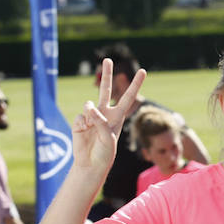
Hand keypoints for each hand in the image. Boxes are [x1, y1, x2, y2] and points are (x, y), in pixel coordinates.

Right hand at [72, 58, 145, 173]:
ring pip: (89, 105)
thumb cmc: (105, 153)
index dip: (135, 84)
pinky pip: (80, 117)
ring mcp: (91, 116)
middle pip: (106, 90)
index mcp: (118, 117)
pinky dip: (81, 124)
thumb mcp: (108, 138)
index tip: (143, 71)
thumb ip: (100, 121)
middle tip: (108, 60)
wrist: (90, 163)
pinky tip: (83, 133)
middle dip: (107, 75)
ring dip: (90, 117)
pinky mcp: (80, 120)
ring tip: (91, 130)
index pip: (128, 97)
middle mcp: (105, 113)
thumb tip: (88, 106)